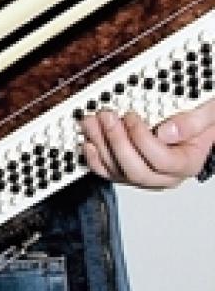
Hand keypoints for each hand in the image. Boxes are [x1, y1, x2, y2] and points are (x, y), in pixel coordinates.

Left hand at [81, 97, 214, 188]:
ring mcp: (146, 176)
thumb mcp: (208, 114)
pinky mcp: (129, 171)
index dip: (142, 139)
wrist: (199, 126)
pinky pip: (109, 172)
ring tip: (92, 122)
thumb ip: (193, 123)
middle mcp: (165, 176)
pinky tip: (88, 142)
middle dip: (117, 141)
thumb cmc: (202, 121)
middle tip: (107, 117)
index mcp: (186, 164)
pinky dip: (95, 159)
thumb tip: (165, 133)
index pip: (161, 161)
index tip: (131, 116)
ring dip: (101, 146)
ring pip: (119, 171)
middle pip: (136, 170)